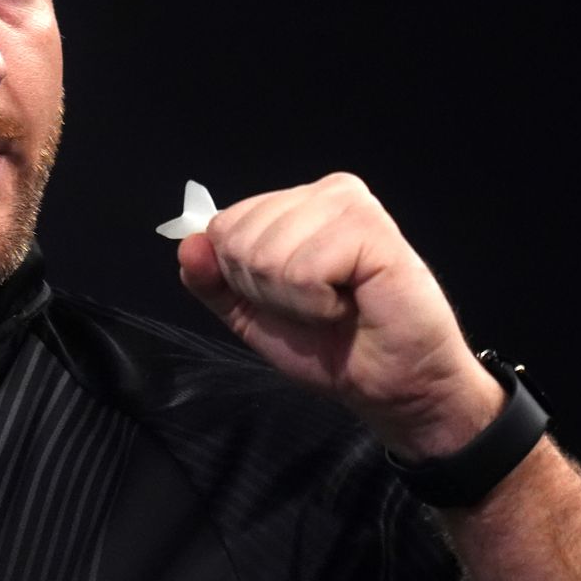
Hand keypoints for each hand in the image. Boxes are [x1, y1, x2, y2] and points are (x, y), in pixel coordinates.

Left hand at [175, 173, 504, 456]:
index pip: (222, 226)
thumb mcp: (252, 315)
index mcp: (296, 204)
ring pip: (266, 254)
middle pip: (237, 238)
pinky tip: (351, 305)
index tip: (289, 299)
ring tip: (335, 306)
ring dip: (294, 301)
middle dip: (265, 291)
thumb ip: (214, 281)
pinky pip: (303, 270)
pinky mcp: (374, 231)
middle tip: (316, 306)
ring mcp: (351, 206)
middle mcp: (325, 193)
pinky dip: (317, 305)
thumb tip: (187, 245)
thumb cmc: (332, 347)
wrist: (393, 387)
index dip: (241, 279)